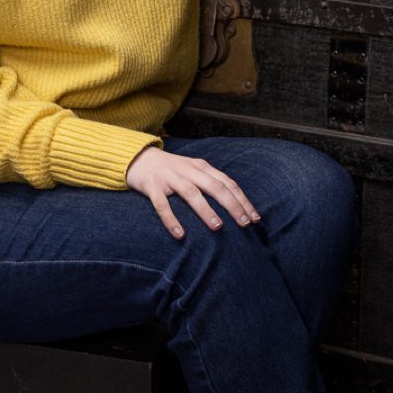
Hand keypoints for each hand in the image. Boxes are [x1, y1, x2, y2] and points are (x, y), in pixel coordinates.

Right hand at [125, 145, 260, 239]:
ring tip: (218, 227)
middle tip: (244, 224)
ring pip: (191, 192)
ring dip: (206, 210)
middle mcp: (187, 170)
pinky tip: (180, 234)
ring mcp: (168, 177)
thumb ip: (210, 182)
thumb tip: (236, 206)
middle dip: (232, 205)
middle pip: (214, 186)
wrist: (137, 158)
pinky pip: (162, 204)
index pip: (227, 183)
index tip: (255, 218)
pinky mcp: (151, 185)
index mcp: (201, 166)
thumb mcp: (193, 170)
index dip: (242, 200)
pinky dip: (171, 219)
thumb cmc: (170, 170)